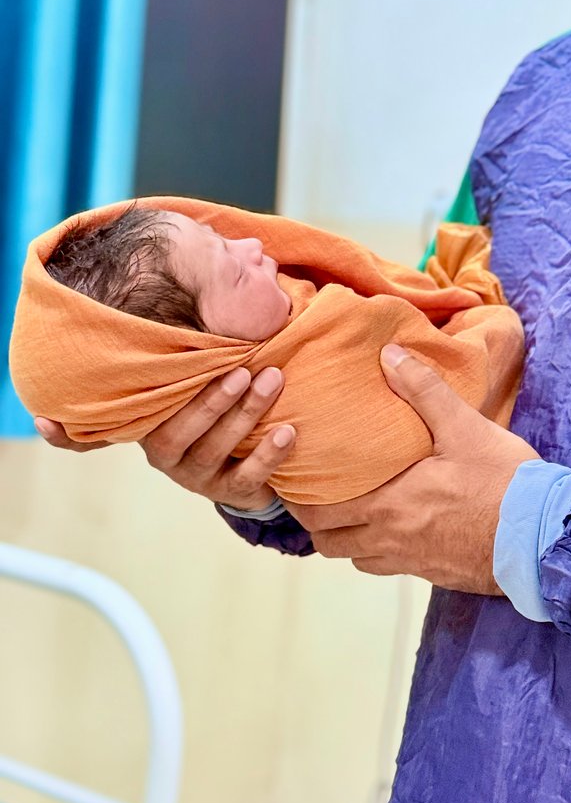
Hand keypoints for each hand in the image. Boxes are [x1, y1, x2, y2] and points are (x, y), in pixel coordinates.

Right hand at [35, 367, 295, 511]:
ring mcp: (197, 475)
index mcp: (153, 423)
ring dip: (246, 413)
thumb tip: (170, 310)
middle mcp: (167, 453)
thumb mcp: (197, 382)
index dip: (73, 432)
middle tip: (241, 368)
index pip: (119, 423)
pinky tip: (289, 431)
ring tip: (273, 380)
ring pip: (216, 449)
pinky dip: (268, 453)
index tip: (49, 418)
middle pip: (179, 431)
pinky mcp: (231, 491)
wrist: (255, 456)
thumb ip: (186, 356)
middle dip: (210, 398)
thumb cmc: (221, 405)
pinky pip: (247, 477)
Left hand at [287, 345, 537, 592]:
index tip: (291, 480)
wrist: (541, 540)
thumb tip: (389, 356)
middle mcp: (391, 539)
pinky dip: (379, 550)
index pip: (322, 512)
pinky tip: (396, 526)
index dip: (299, 499)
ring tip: (352, 508)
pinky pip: (389, 566)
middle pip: (330, 542)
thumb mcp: (464, 427)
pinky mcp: (435, 573)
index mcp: (389, 504)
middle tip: (315, 493)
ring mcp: (412, 561)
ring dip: (347, 538)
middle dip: (316, 520)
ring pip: (357, 558)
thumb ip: (423, 391)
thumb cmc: (504, 484)